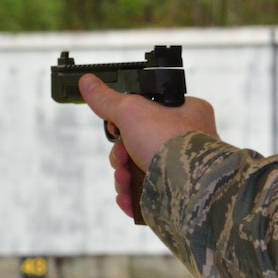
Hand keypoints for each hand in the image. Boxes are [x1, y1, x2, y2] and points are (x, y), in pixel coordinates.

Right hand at [79, 74, 218, 216]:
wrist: (188, 185)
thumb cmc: (170, 142)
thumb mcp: (132, 111)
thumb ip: (108, 99)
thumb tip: (88, 82)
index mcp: (188, 113)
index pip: (150, 112)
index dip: (127, 121)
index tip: (116, 128)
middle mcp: (189, 140)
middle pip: (141, 144)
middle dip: (121, 155)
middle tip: (121, 157)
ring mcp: (183, 168)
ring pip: (141, 170)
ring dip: (123, 176)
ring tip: (123, 178)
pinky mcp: (176, 193)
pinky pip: (148, 193)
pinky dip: (132, 195)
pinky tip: (126, 196)